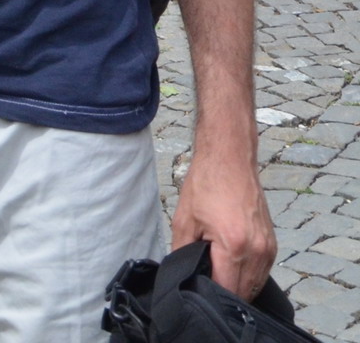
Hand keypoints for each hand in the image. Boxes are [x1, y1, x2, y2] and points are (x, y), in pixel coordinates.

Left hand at [172, 146, 275, 301]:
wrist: (229, 157)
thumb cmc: (206, 184)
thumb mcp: (184, 219)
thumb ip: (182, 253)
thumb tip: (182, 276)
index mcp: (235, 246)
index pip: (227, 292)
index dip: (211, 295)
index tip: (199, 289)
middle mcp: (257, 251)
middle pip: (244, 294)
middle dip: (224, 292)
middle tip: (206, 282)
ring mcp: (268, 248)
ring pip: (255, 286)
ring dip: (238, 286)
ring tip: (218, 272)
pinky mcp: (272, 244)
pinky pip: (262, 273)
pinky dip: (248, 275)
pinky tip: (232, 265)